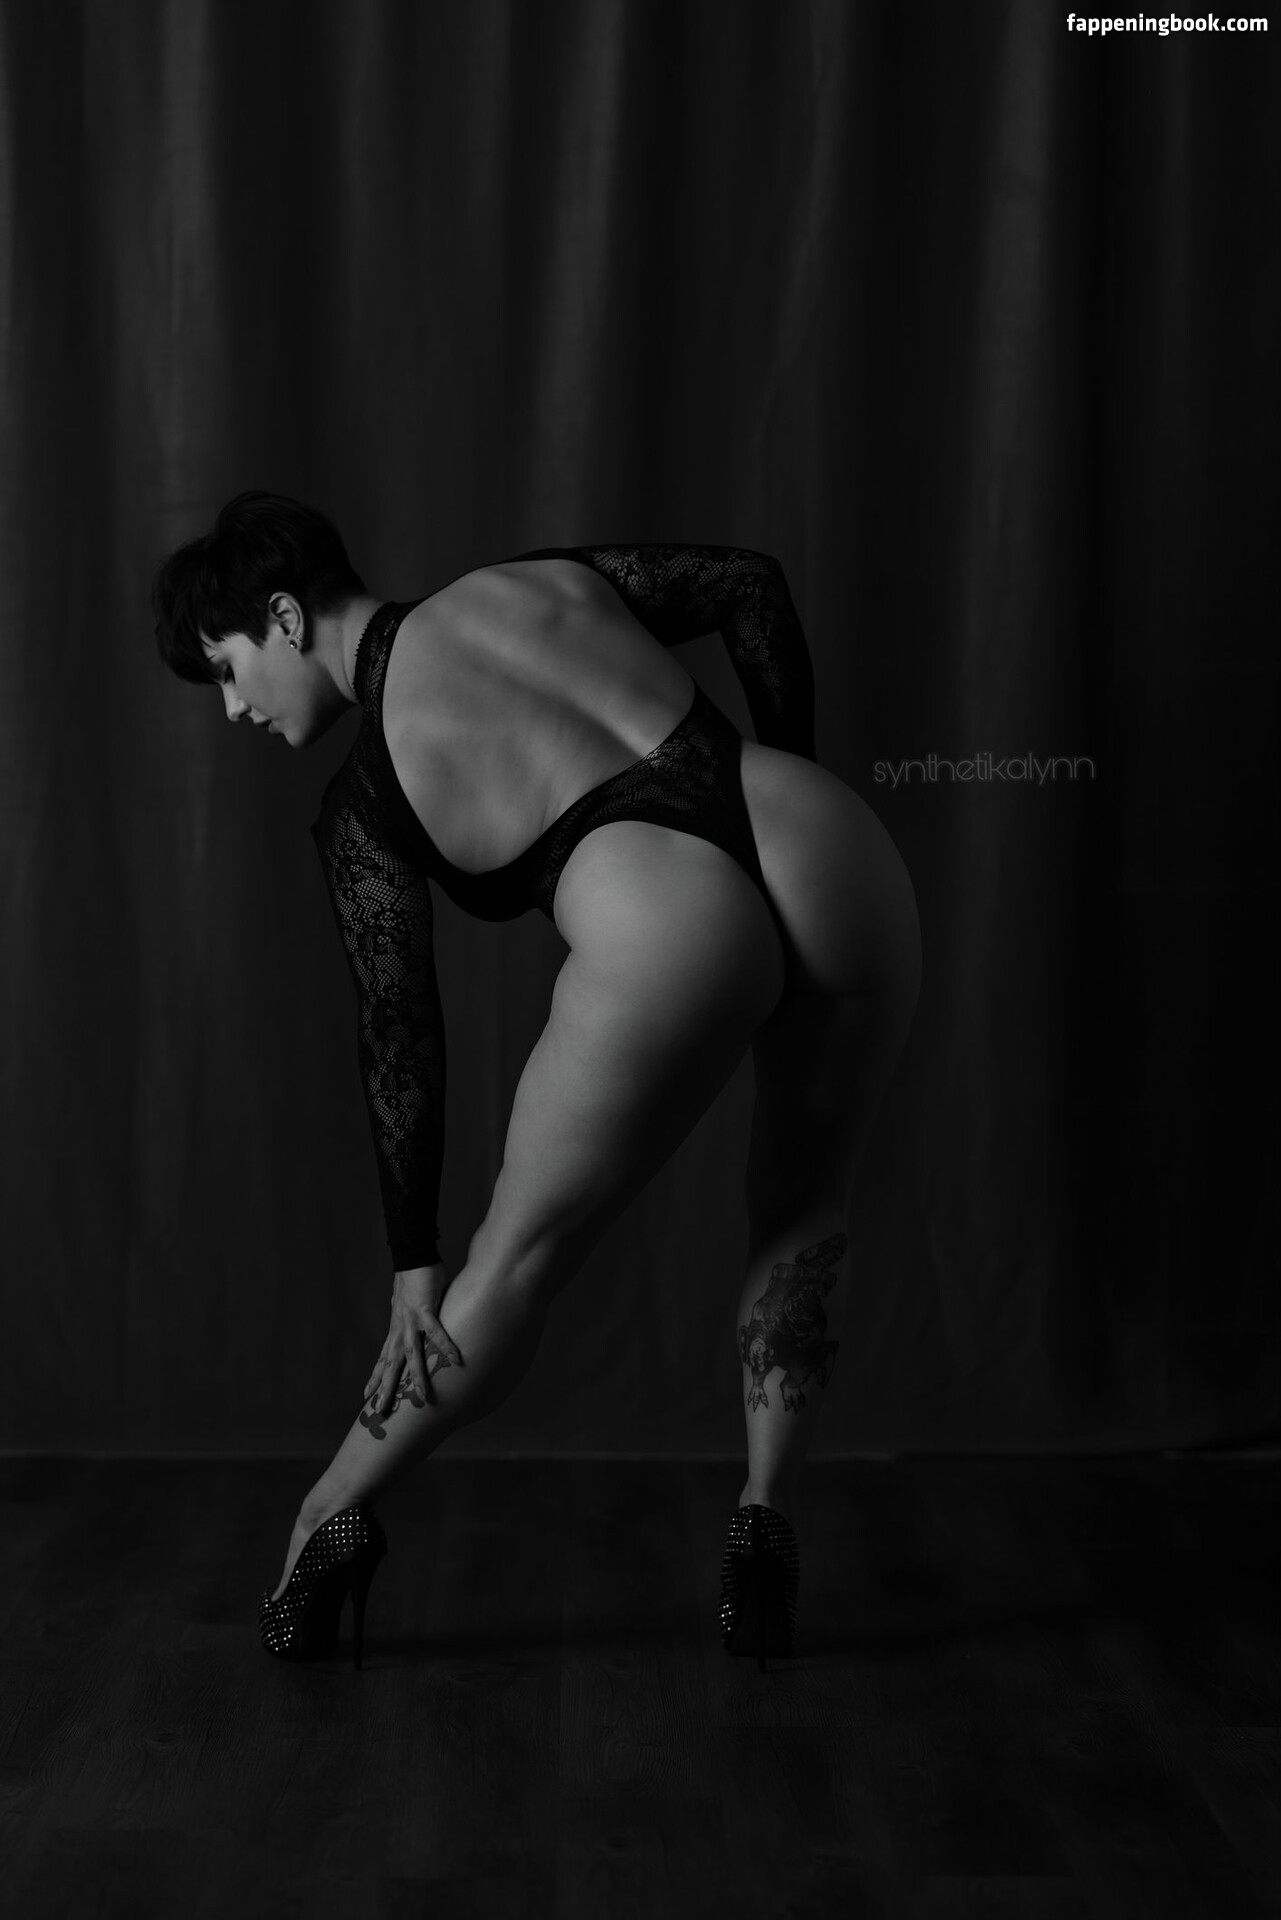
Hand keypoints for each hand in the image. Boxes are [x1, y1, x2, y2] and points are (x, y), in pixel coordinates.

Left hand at [362, 1264, 463, 1416]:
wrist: (412, 1255)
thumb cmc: (414, 1278)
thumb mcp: (410, 1305)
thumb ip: (416, 1320)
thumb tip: (422, 1326)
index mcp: (395, 1329)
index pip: (382, 1358)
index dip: (375, 1377)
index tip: (366, 1395)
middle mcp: (399, 1328)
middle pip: (390, 1364)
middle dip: (385, 1389)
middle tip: (378, 1412)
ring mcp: (410, 1320)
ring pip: (411, 1354)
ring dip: (416, 1376)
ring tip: (422, 1397)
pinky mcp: (424, 1309)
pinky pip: (436, 1331)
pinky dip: (446, 1345)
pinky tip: (456, 1359)